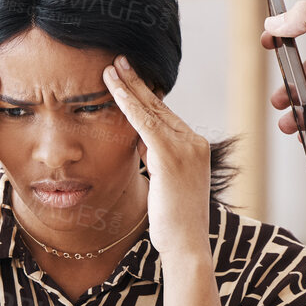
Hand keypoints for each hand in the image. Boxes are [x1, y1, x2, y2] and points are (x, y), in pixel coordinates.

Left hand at [102, 55, 211, 255]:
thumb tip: (141, 144)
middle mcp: (193, 143)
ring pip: (151, 109)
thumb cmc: (174, 223)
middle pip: (160, 106)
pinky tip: (114, 88)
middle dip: (137, 82)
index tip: (131, 80)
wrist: (187, 245)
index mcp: (195, 149)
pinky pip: (144, 122)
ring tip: (111, 68)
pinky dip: (128, 103)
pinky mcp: (171, 155)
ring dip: (129, 86)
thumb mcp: (166, 184)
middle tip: (119, 61)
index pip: (166, 116)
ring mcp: (185, 147)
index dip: (146, 96)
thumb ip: (157, 160)